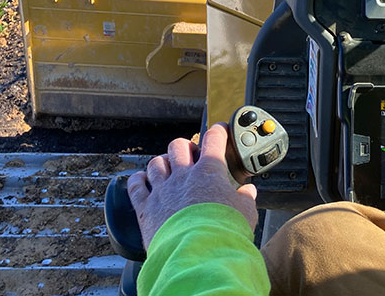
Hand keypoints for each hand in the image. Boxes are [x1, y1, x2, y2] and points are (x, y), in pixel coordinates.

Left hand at [127, 123, 258, 249]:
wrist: (197, 253)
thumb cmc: (223, 232)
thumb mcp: (246, 212)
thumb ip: (246, 198)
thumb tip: (249, 192)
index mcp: (209, 172)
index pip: (214, 140)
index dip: (218, 131)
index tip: (220, 130)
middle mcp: (183, 175)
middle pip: (179, 146)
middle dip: (185, 147)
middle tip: (190, 155)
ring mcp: (162, 189)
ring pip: (156, 163)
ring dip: (162, 163)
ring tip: (167, 168)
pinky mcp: (146, 206)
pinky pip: (135, 185)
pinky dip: (137, 180)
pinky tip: (141, 180)